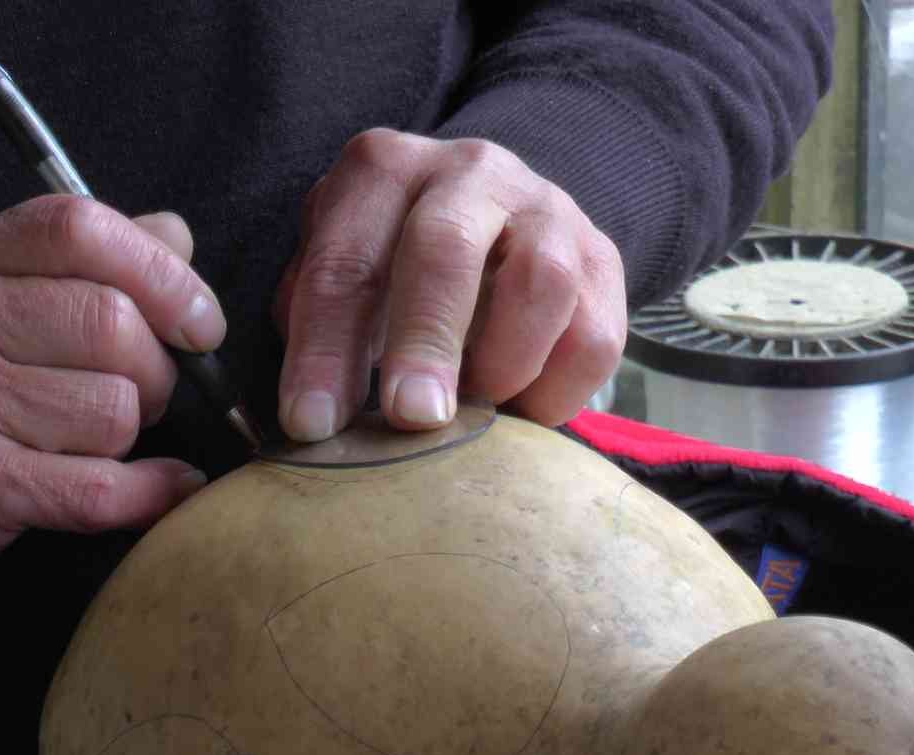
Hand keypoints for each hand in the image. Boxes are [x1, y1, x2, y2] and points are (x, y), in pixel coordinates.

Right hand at [0, 196, 222, 632]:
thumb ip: (77, 259)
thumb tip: (176, 236)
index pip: (82, 228)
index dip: (164, 273)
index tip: (199, 320)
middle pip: (114, 324)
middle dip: (155, 369)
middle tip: (140, 393)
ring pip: (115, 408)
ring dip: (131, 434)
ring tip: (95, 439)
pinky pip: (103, 486)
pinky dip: (152, 491)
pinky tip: (165, 487)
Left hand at [274, 128, 626, 440]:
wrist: (494, 217)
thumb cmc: (391, 262)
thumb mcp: (340, 268)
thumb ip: (314, 320)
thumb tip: (313, 408)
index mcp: (383, 170)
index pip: (345, 260)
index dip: (324, 348)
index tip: (311, 424)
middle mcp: (469, 171)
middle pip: (445, 248)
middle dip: (424, 341)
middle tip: (411, 417)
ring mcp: (546, 209)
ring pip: (541, 281)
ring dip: (503, 363)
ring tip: (473, 412)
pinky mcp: (602, 260)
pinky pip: (594, 336)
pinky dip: (555, 391)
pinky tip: (518, 412)